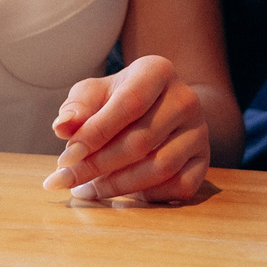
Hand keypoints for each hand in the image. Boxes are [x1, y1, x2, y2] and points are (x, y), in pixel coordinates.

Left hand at [42, 56, 208, 203]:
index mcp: (158, 71)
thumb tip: (62, 126)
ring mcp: (199, 131)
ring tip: (85, 189)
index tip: (66, 157)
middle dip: (98, 165)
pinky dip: (147, 195)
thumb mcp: (95, 94)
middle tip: (66, 180)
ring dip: (117, 185)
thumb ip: (78, 108)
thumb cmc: (118, 100)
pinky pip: (178, 186)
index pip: (129, 103)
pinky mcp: (204, 161)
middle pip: (141, 140)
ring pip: (160, 167)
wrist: (160, 109)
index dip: (96, 133)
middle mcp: (186, 99)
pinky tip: (120, 193)